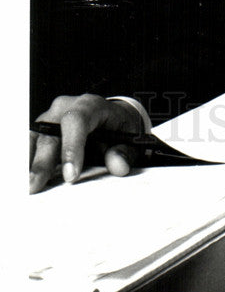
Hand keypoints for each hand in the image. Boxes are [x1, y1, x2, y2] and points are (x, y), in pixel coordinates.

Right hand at [29, 94, 143, 193]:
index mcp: (91, 105)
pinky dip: (28, 162)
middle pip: (50, 132)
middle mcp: (66, 107)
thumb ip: (124, 151)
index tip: (71, 175)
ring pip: (35, 138)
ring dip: (30, 163)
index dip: (72, 147)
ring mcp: (51, 118)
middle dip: (43, 161)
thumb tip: (118, 165)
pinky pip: (30, 144)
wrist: (111, 118)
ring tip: (28, 186)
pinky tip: (27, 179)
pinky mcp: (41, 130)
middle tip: (36, 186)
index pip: (77, 120)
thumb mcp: (129, 136)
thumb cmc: (118, 127)